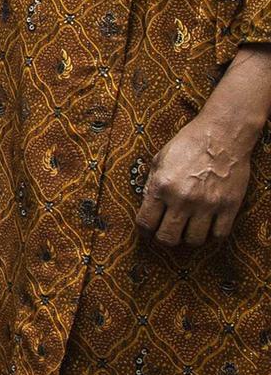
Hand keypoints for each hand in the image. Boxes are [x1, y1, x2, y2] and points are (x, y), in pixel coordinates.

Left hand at [137, 108, 256, 245]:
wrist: (222, 135)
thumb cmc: (188, 144)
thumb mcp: (159, 160)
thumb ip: (151, 185)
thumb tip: (146, 208)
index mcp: (161, 187)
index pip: (146, 223)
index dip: (145, 230)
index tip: (149, 230)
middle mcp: (183, 199)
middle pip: (167, 238)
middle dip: (164, 239)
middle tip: (168, 232)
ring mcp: (207, 204)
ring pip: (193, 240)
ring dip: (188, 238)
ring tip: (188, 229)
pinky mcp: (229, 206)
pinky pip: (219, 234)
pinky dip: (212, 235)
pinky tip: (208, 226)